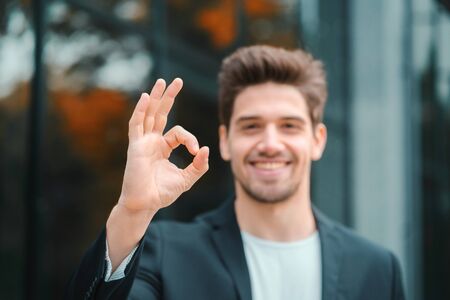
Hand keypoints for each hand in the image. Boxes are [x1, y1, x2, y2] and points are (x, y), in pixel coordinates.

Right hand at [118, 78, 208, 213]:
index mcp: (163, 147)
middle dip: (169, 96)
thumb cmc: (162, 193)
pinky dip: (140, 111)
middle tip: (177, 80)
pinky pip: (136, 125)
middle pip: (160, 113)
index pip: (179, 133)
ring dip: (155, 97)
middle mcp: (152, 141)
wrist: (145, 204)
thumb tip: (207, 149)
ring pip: (149, 114)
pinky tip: (145, 97)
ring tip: (162, 81)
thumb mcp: (187, 178)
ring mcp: (143, 142)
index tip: (197, 152)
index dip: (191, 139)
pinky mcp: (136, 146)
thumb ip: (199, 166)